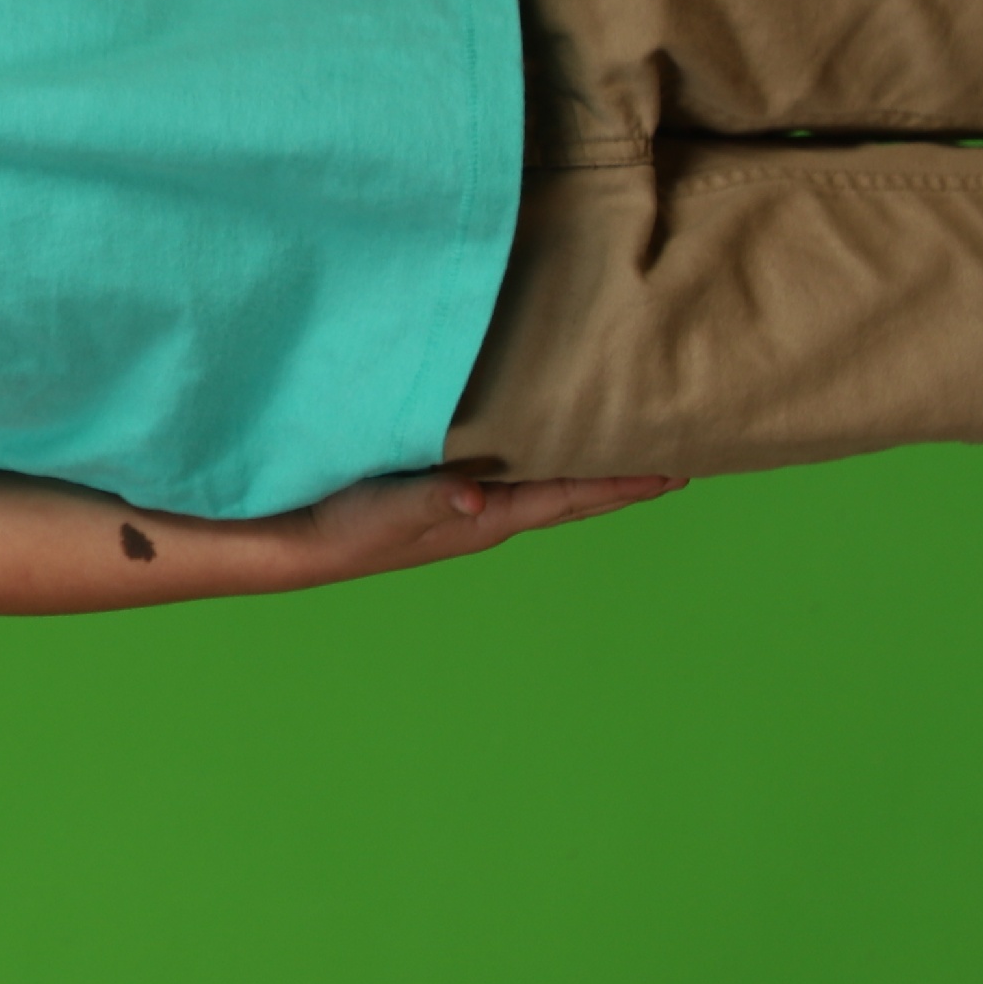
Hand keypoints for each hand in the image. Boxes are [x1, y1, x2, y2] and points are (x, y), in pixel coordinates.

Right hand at [291, 467, 684, 582]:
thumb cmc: (348, 527)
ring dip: (593, 472)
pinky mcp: (449, 491)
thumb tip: (476, 497)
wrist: (303, 541)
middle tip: (679, 462)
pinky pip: (518, 474)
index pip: (573, 497)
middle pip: (576, 497)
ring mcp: (473, 505)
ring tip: (630, 451)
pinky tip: (550, 442)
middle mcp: (492, 512)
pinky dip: (549, 460)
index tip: (676, 472)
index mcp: (491, 517)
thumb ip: (434, 498)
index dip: (624, 485)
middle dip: (626, 480)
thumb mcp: (390, 509)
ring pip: (552, 486)